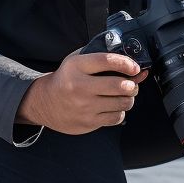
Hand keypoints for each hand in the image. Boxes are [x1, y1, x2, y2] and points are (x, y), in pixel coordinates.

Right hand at [16, 49, 148, 134]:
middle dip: (132, 85)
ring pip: (122, 103)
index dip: (127, 63)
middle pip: (120, 85)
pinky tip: (113, 107)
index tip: (135, 68)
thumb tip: (138, 71)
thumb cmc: (67, 79)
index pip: (108, 61)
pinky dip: (120, 111)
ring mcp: (84, 106)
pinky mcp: (88, 122)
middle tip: (131, 84)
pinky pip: (117, 117)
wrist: (45, 103)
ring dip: (128, 98)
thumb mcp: (78, 62)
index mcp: (76, 66)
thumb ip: (104, 60)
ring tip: (123, 96)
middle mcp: (79, 86)